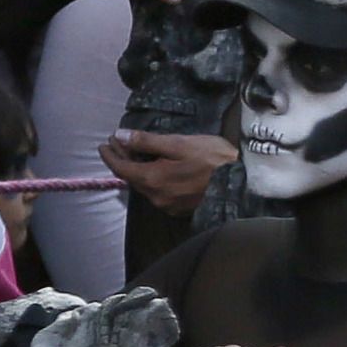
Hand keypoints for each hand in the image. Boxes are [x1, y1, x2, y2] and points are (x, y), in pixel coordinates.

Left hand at [101, 130, 234, 214]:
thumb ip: (147, 141)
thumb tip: (120, 136)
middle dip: (123, 160)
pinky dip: (153, 179)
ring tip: (137, 155)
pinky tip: (159, 170)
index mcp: (152, 179)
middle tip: (120, 144)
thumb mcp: (180, 143)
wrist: (242, 184)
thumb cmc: (213, 159)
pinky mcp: (180, 209)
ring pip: (146, 186)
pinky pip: (159, 193)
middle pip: (132, 178)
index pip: (121, 168)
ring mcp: (168, 206)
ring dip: (138, 170)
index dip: (110, 155)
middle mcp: (155, 197)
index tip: (104, 144)